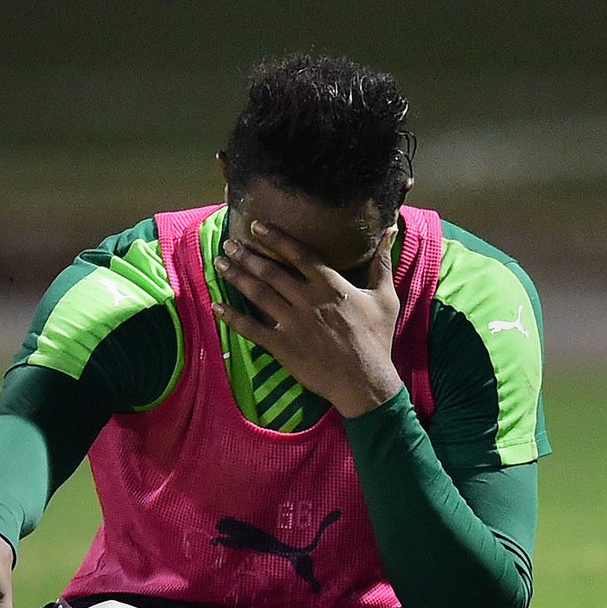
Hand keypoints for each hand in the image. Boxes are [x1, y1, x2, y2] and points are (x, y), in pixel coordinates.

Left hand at [212, 220, 402, 417]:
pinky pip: (252, 329)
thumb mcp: (385, 298)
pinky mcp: (283, 346)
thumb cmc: (377, 339)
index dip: (276, 238)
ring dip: (237, 277)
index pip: (298, 254)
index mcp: (330, 286)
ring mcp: (293, 323)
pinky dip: (232, 317)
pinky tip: (216, 306)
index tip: (256, 226)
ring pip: (258, 294)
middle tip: (229, 244)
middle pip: (271, 271)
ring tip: (220, 263)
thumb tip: (390, 230)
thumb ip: (382, 263)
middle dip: (247, 255)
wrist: (365, 381)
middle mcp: (307, 300)